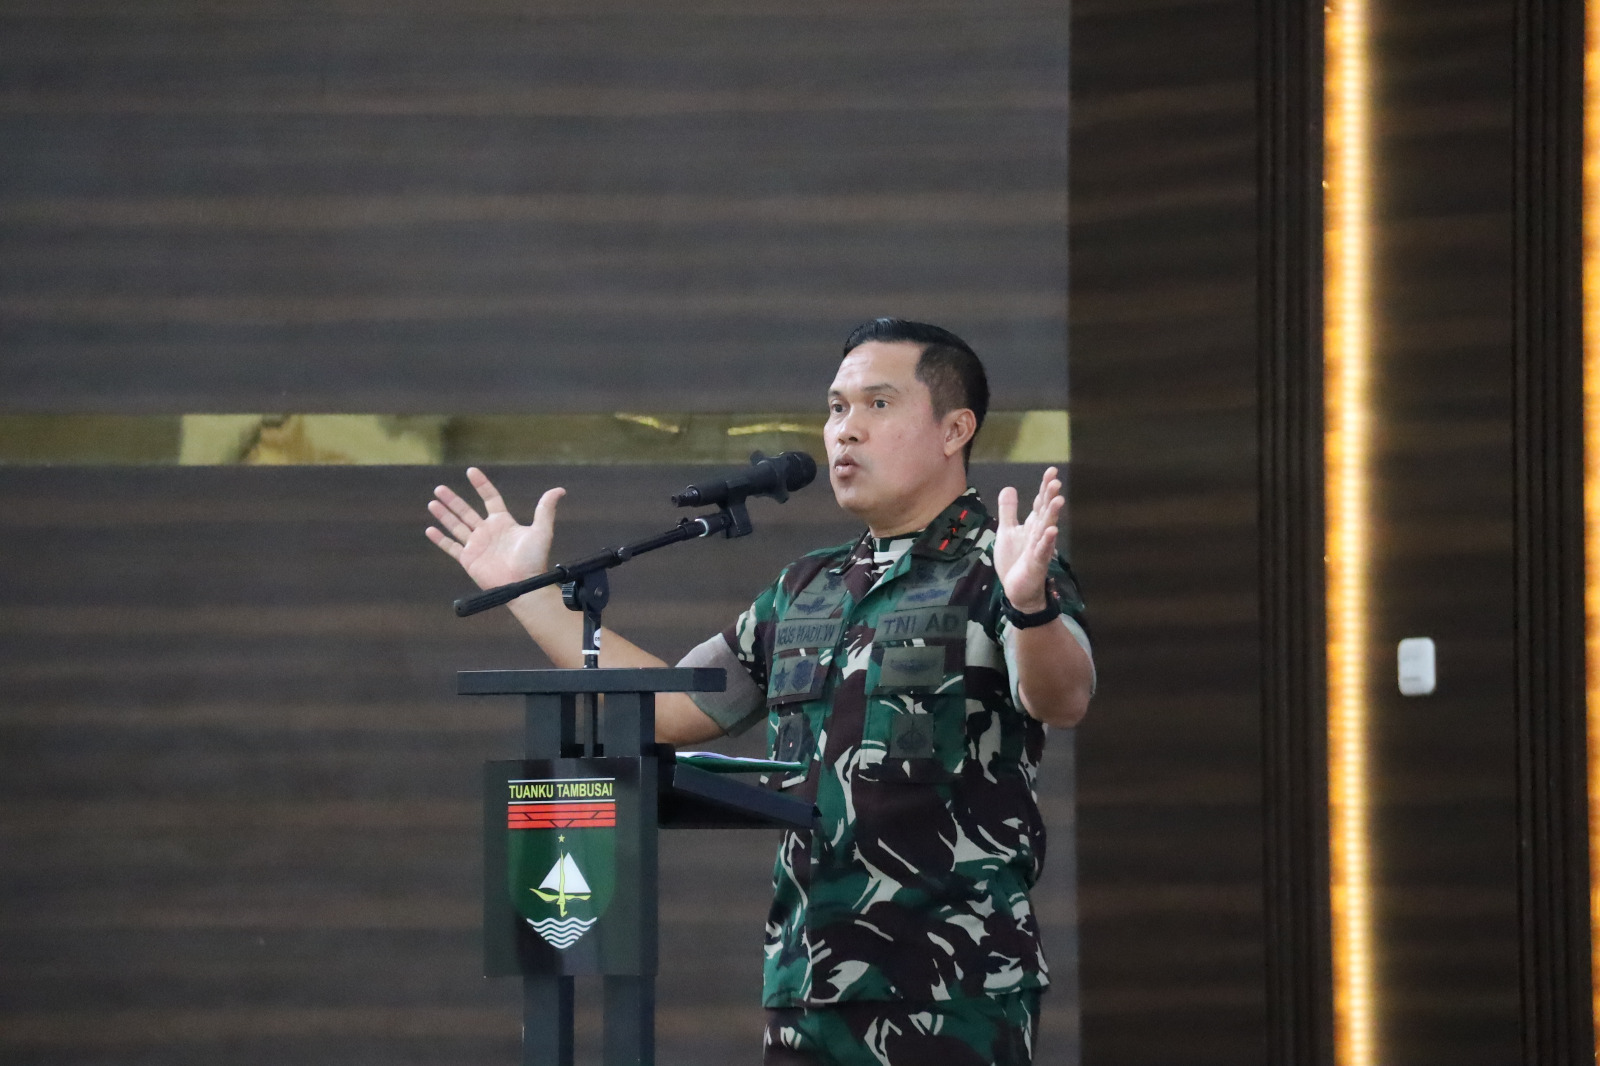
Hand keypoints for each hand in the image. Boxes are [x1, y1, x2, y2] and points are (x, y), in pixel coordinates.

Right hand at [425, 468, 565, 590]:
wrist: (524, 584)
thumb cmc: (534, 559)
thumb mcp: (541, 530)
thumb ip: (545, 510)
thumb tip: (559, 490)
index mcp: (503, 522)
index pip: (490, 498)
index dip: (481, 485)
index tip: (471, 472)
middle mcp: (487, 531)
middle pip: (466, 511)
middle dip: (453, 500)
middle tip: (439, 487)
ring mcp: (476, 545)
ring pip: (456, 526)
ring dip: (444, 514)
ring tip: (432, 502)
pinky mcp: (468, 559)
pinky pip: (451, 547)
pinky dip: (440, 539)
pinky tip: (430, 529)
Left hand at [993, 466, 1063, 612]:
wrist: (1017, 590)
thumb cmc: (1014, 560)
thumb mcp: (1007, 531)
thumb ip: (1008, 511)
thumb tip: (1009, 487)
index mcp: (1032, 525)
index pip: (1040, 503)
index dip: (1045, 488)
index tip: (1052, 471)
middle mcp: (1038, 534)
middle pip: (1045, 512)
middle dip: (1050, 497)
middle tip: (1056, 481)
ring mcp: (1039, 549)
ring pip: (1046, 529)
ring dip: (1052, 515)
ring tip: (1058, 500)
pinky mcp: (1037, 563)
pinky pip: (1042, 551)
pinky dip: (1047, 542)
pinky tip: (1052, 531)